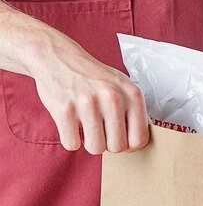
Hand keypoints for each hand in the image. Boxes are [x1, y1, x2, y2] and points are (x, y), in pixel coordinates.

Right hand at [32, 31, 148, 153]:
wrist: (58, 57)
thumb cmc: (93, 76)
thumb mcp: (122, 86)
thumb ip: (135, 111)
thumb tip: (141, 140)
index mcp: (132, 94)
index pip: (139, 139)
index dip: (130, 146)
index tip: (121, 140)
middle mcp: (113, 98)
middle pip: (117, 147)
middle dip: (108, 144)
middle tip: (101, 131)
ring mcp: (88, 103)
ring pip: (95, 148)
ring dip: (89, 143)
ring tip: (86, 127)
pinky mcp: (64, 109)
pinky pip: (71, 144)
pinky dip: (70, 139)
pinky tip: (71, 124)